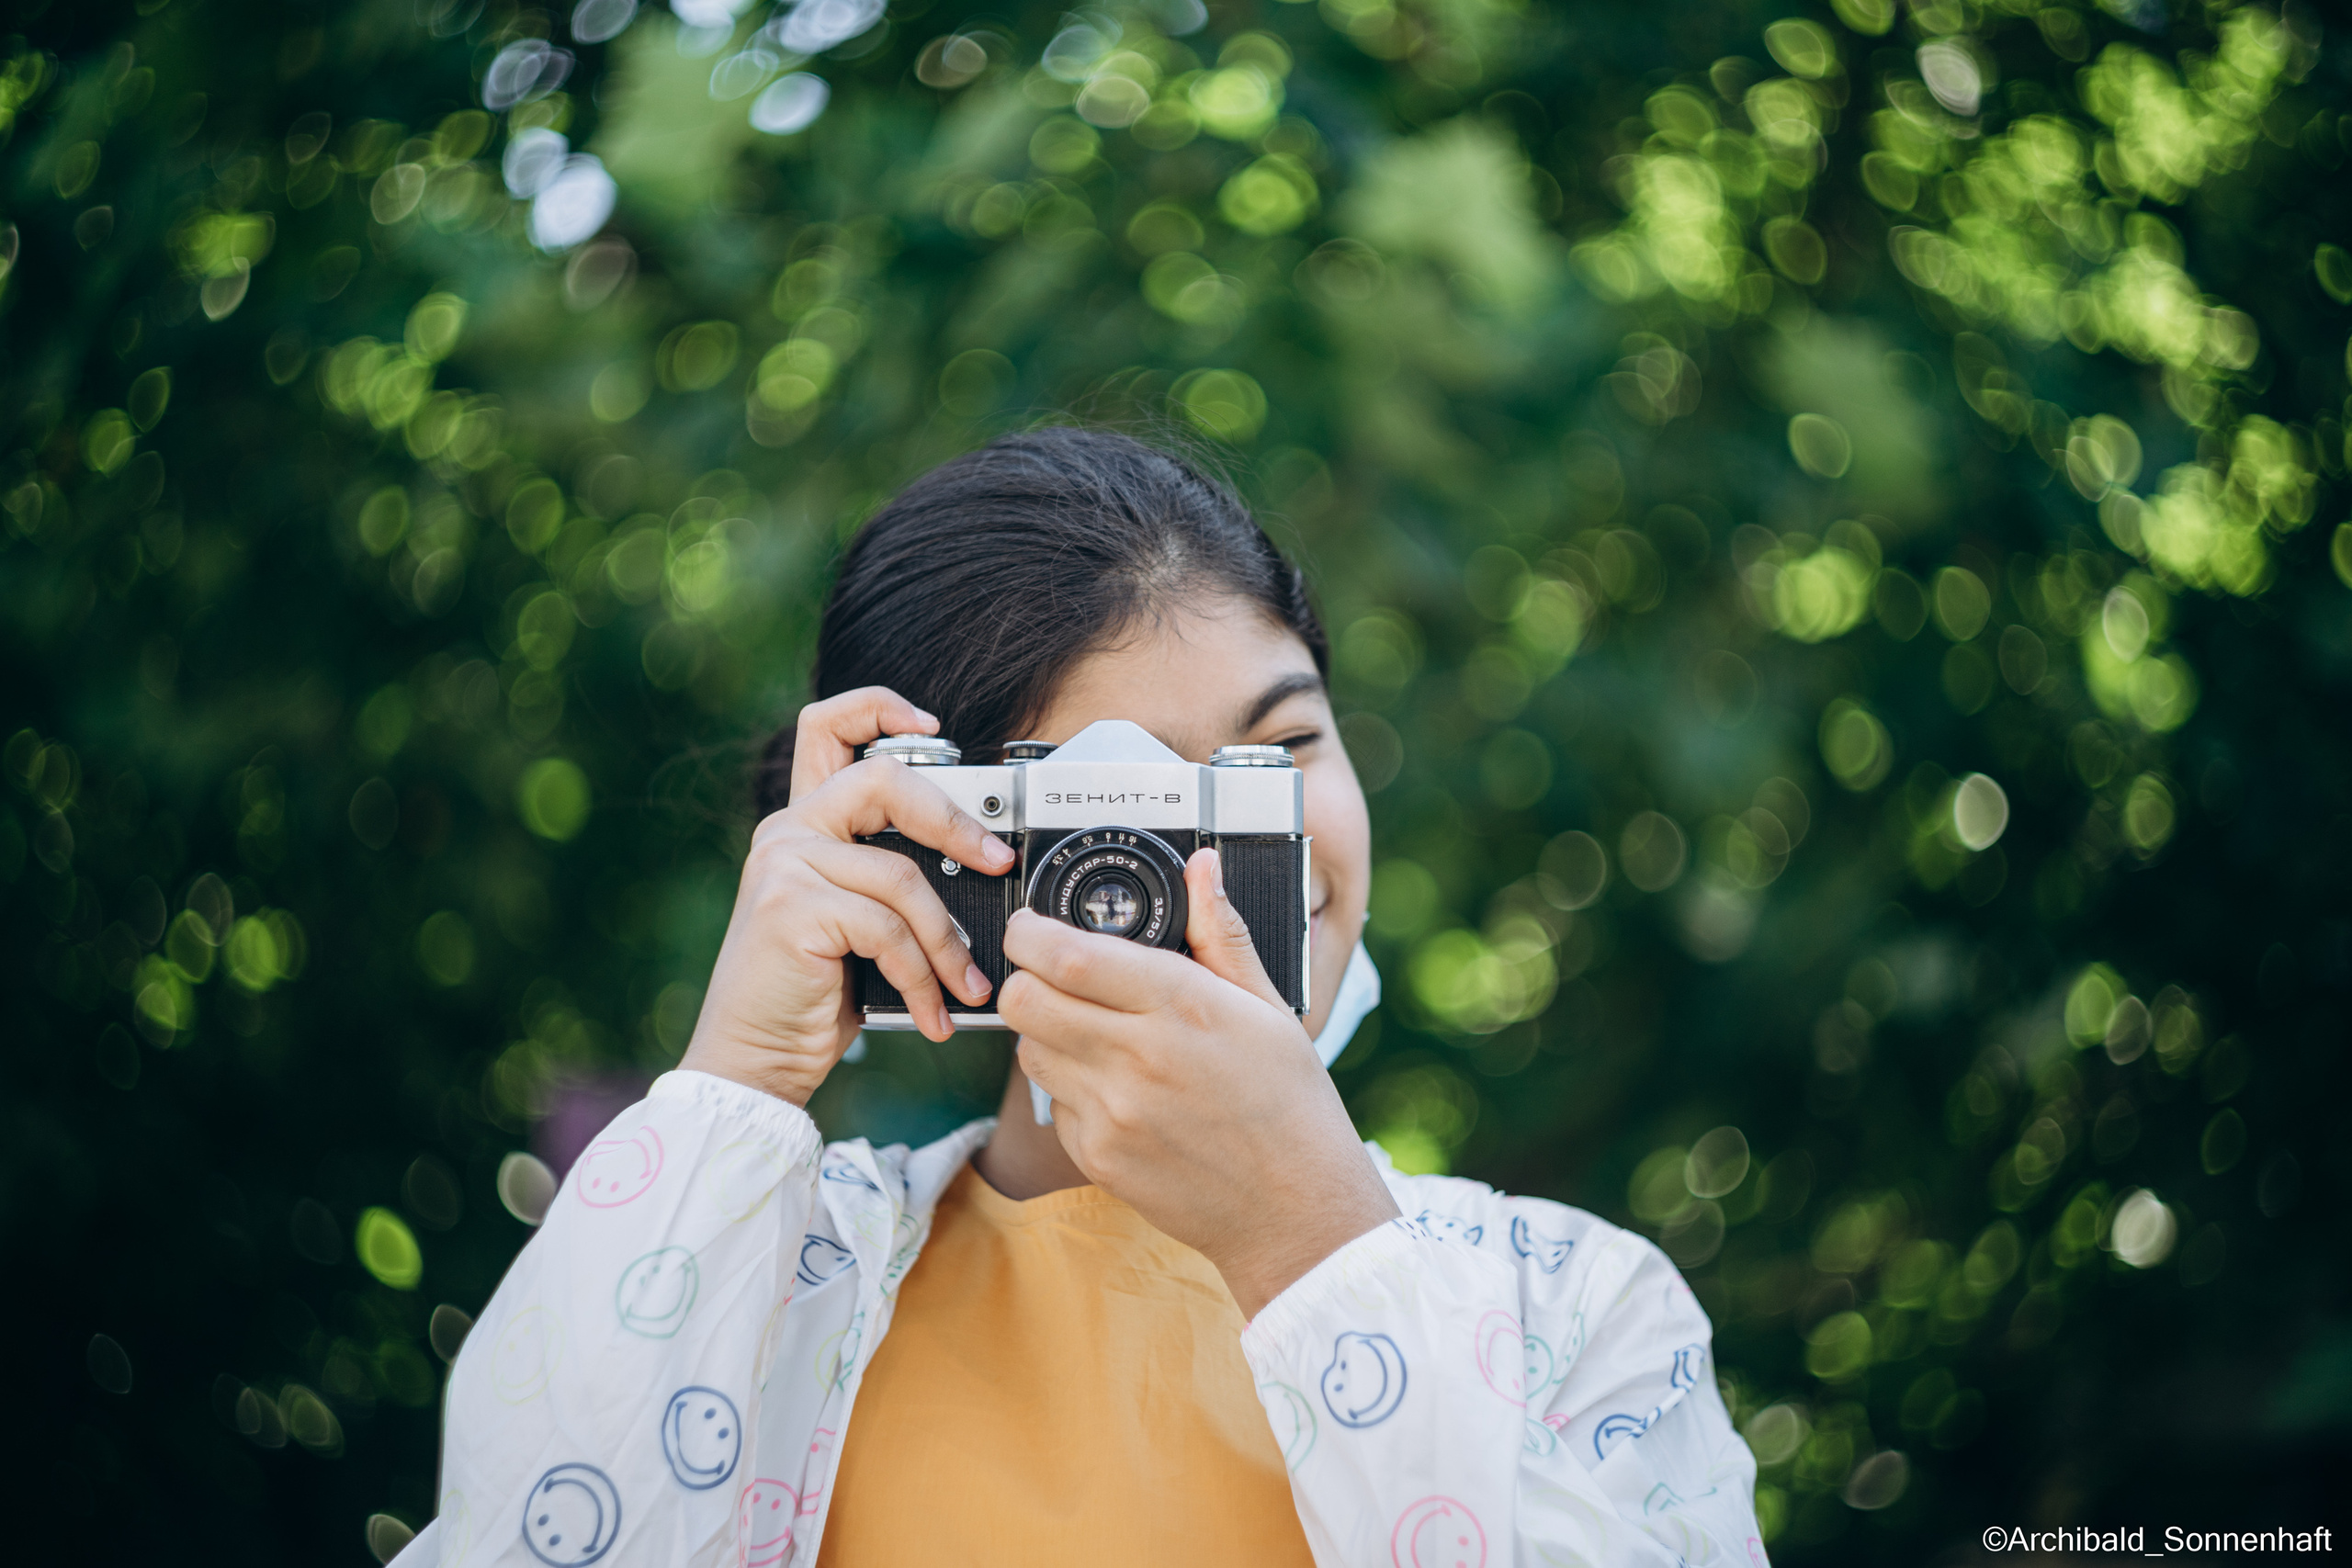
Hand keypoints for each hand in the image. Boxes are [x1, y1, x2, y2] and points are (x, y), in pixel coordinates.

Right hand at [678, 688, 1014, 1105]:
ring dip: (948, 943)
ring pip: (902, 877)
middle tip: (995, 860)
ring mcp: (785, 865)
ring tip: (967, 987)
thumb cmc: (810, 998)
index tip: (933, 724)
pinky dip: (922, 977)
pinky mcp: (793, 907)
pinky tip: (932, 1013)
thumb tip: (975, 866)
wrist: (753, 1061)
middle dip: (954, 820)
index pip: (826, 727)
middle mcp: (787, 832)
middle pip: (884, 781)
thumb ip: (885, 880)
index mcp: (802, 825)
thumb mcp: (854, 925)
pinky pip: (888, 929)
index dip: (878, 708)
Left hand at [1000, 849, 1400, 1317]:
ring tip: (1096, 1033)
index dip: (1031, 932)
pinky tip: (1119, 1090)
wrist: (1295, 1210)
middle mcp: (1138, 1058)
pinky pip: (1053, 1103)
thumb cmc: (1290, 1103)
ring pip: (1030, 1048)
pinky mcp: (1097, 1156)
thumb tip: (1203, 865)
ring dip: (1046, 1031)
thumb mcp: (1268, 1006)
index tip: (1032, 925)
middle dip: (1026, 978)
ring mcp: (1113, 1112)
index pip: (1068, 955)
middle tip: (1051, 974)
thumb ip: (1221, 933)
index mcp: (1183, 1006)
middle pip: (1024, 1000)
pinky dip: (1071, 1087)